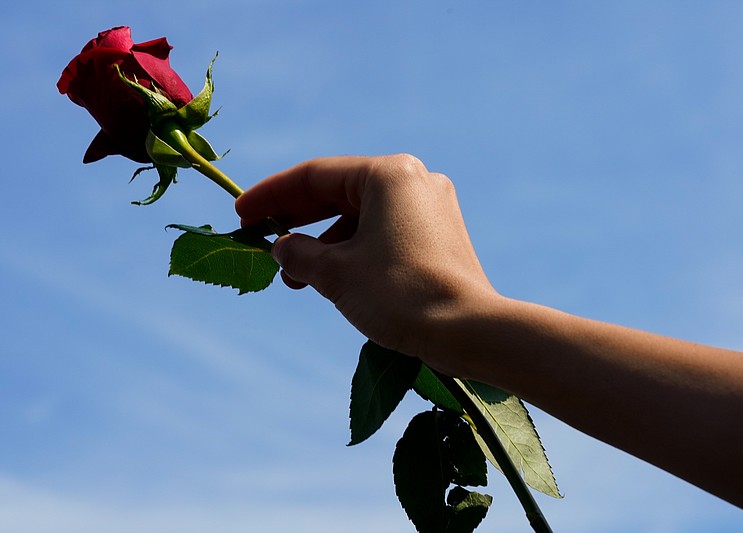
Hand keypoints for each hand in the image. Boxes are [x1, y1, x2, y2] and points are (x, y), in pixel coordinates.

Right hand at [235, 154, 497, 369]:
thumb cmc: (400, 296)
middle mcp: (414, 180)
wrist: (469, 331)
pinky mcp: (440, 234)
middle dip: (297, 219)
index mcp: (388, 174)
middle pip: (339, 192)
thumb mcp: (336, 273)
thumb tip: (282, 248)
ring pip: (362, 215)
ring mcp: (432, 206)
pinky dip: (354, 248)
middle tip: (260, 238)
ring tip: (294, 277)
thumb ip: (300, 254)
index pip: (316, 176)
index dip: (272, 196)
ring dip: (324, 242)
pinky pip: (384, 231)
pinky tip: (331, 275)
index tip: (241, 214)